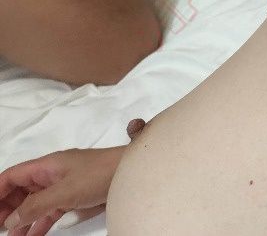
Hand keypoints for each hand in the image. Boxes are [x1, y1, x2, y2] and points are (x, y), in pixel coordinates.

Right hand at [0, 146, 124, 235]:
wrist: (132, 173)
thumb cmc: (99, 175)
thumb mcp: (64, 192)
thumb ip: (36, 206)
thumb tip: (11, 220)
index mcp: (46, 166)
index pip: (12, 176)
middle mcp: (51, 174)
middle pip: (20, 191)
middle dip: (7, 209)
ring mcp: (63, 186)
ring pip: (34, 203)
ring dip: (21, 220)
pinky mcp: (74, 197)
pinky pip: (50, 211)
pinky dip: (39, 223)